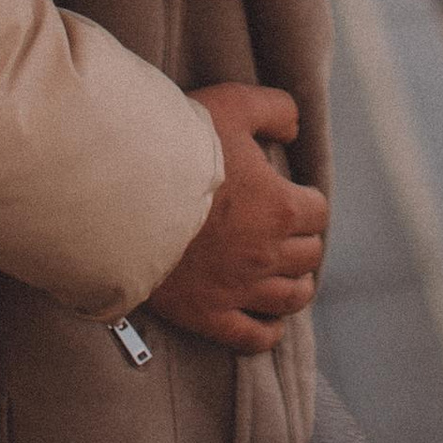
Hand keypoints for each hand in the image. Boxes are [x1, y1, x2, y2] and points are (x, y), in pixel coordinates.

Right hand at [148, 85, 326, 356]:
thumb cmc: (178, 148)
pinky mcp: (209, 314)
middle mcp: (268, 254)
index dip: (307, 201)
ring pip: (290, 298)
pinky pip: (253, 336)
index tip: (293, 197)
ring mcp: (240, 289)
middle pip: (308, 255)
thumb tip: (292, 129)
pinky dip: (268, 332)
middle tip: (288, 233)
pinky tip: (270, 324)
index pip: (317, 211)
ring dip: (296, 285)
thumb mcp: (232, 105)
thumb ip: (273, 109)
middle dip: (302, 241)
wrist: (124, 196)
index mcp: (280, 207)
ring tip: (291, 277)